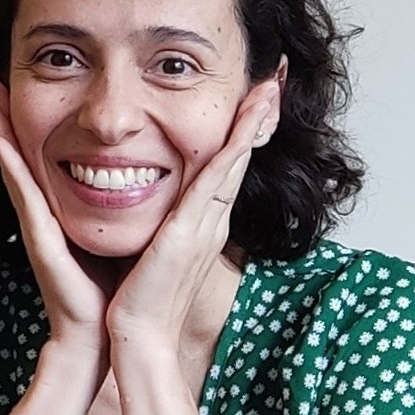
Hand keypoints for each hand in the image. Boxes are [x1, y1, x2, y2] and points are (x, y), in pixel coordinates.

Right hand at [0, 78, 108, 380]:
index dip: (33, 121)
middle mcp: (47, 212)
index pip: (48, 155)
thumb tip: (151, 175)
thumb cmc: (119, 288)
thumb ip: (128, 205)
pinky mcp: (41, 239)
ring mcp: (40, 225)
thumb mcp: (126, 232)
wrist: (109, 333)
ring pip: (16, 167)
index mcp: (67, 209)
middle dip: (6, 115)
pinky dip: (10, 167)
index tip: (23, 86)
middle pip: (23, 152)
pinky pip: (24, 195)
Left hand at [108, 67, 283, 366]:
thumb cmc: (137, 298)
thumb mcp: (150, 248)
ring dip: (254, 122)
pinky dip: (233, 148)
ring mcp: (206, 225)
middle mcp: (210, 220)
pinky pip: (217, 180)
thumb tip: (147, 200)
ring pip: (235, 162)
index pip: (225, 165)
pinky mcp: (192, 232)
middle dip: (259, 116)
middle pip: (240, 157)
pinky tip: (246, 123)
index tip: (255, 97)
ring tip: (269, 86)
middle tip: (276, 76)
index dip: (242, 130)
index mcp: (200, 222)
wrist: (137, 338)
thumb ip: (156, 223)